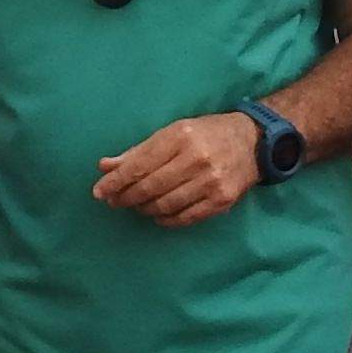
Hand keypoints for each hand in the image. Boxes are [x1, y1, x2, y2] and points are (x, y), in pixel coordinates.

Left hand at [91, 114, 257, 227]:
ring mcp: (211, 182)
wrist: (252, 141)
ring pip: (165, 205)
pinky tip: (157, 214)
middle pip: (149, 187)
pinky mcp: (222, 200)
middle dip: (126, 197)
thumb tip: (105, 167)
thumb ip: (138, 151)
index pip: (139, 165)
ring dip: (144, 209)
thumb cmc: (205, 134)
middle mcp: (196, 159)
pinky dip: (166, 219)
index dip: (115, 182)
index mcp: (180, 137)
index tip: (99, 192)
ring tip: (137, 205)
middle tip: (114, 201)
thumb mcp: (172, 132)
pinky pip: (185, 217)